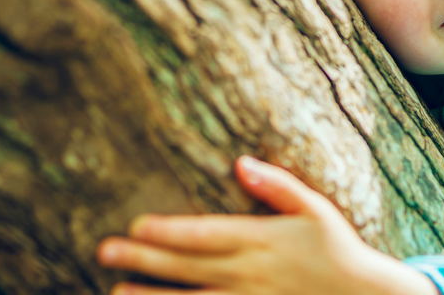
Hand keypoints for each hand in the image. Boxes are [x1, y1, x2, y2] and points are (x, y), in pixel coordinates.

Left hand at [95, 156, 438, 294]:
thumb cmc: (339, 251)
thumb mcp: (316, 209)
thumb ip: (277, 185)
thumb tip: (240, 162)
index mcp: (262, 240)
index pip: (205, 234)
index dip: (167, 231)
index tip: (134, 226)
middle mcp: (250, 274)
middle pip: (187, 267)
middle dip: (144, 259)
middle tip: (104, 251)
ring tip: (115, 292)